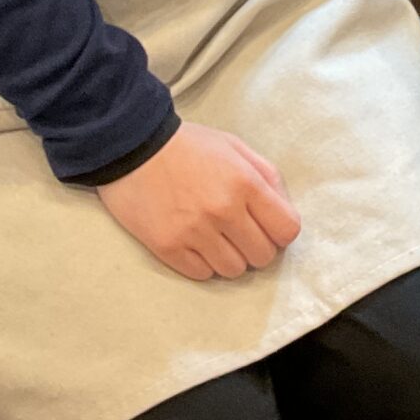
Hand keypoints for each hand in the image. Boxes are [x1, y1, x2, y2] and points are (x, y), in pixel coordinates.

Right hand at [97, 122, 301, 280]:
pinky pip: (202, 275)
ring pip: (233, 271)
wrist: (132, 145)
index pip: (287, 230)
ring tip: (215, 238)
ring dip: (230, 258)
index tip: (267, 227)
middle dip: (256, 247)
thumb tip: (283, 209)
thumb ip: (266, 175)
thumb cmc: (187, 145)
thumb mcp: (234, 147)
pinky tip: (194, 243)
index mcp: (245, 183)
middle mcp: (223, 210)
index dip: (280, 232)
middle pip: (263, 256)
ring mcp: (194, 232)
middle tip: (239, 233)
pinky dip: (202, 264)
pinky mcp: (168, 247)